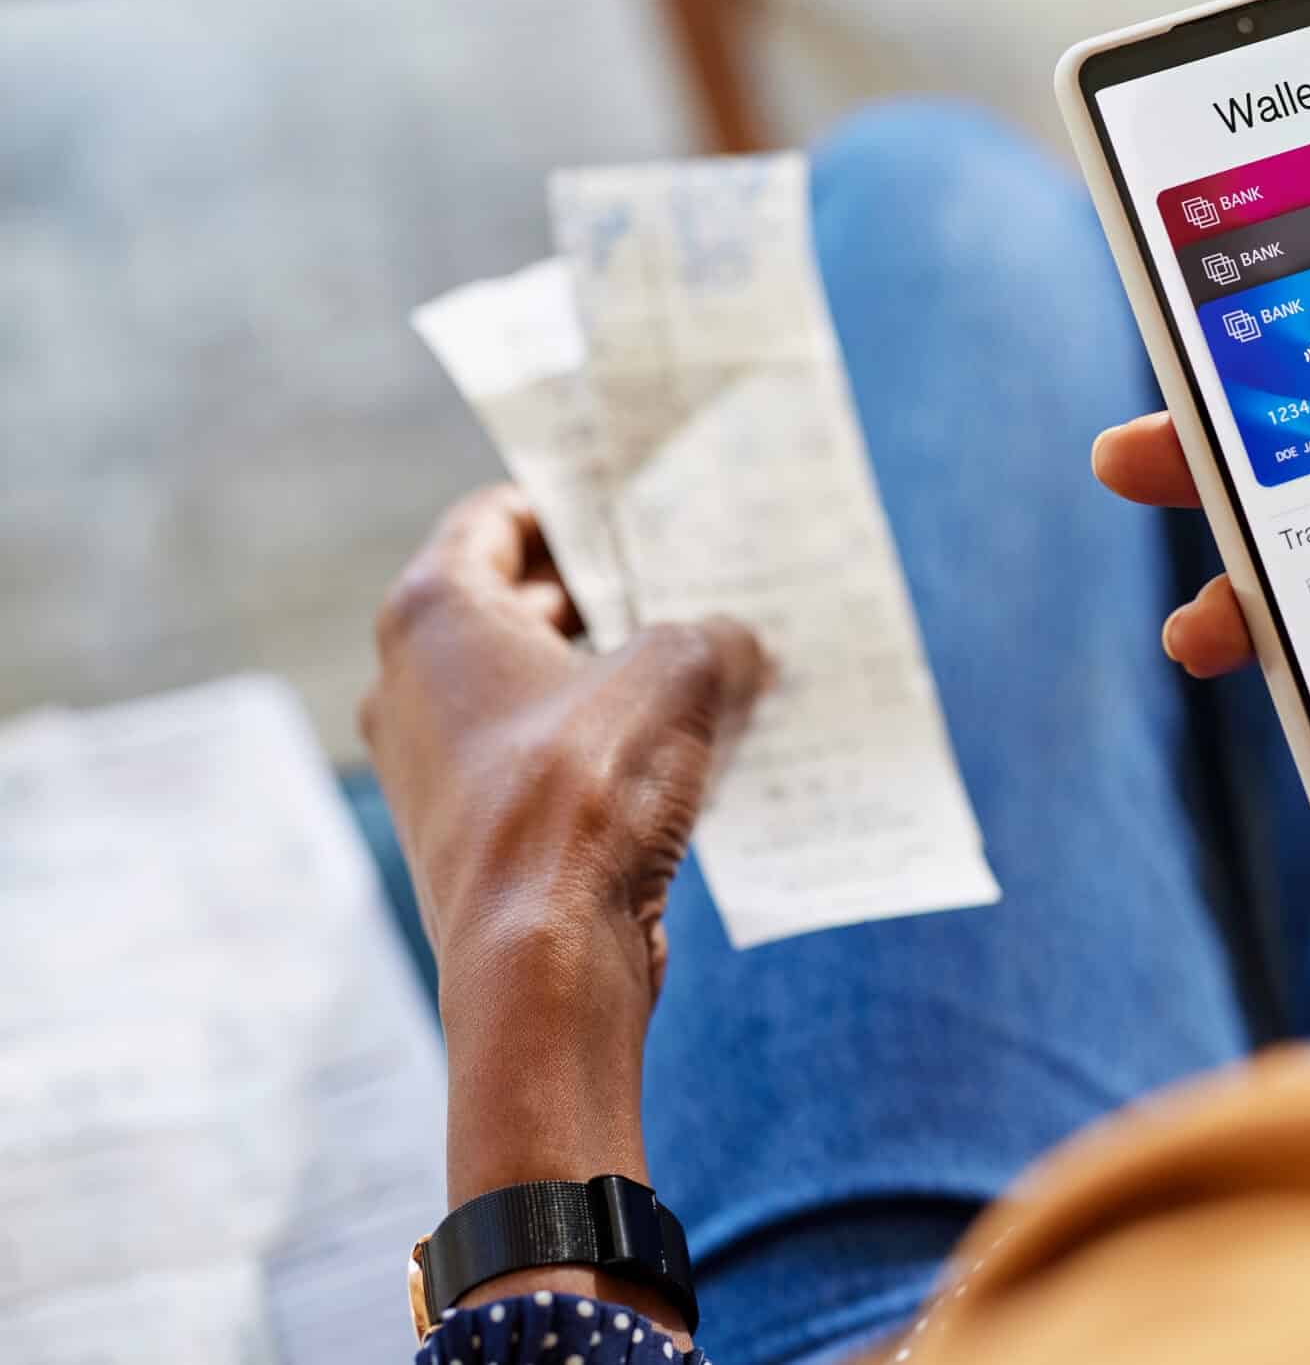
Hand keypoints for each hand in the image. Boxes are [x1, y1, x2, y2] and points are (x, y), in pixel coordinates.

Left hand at [361, 483, 764, 1313]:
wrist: (546, 961)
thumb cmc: (588, 794)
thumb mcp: (682, 674)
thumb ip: (717, 635)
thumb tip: (743, 644)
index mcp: (434, 613)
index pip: (500, 517)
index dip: (577, 502)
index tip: (643, 504)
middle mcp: (412, 681)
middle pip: (523, 601)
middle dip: (617, 592)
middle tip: (702, 579)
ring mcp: (436, 762)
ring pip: (543, 687)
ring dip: (623, 675)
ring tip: (718, 663)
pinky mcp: (476, 829)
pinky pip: (551, 758)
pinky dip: (612, 744)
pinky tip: (696, 750)